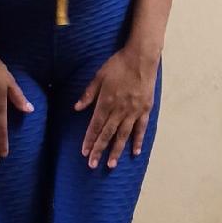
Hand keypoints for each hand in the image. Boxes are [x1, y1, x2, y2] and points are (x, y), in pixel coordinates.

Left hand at [74, 45, 159, 168]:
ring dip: (116, 151)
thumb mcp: (99, 76)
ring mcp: (133, 111)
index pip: (95, 126)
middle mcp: (119, 110)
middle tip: (92, 165)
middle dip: (99, 150)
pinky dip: (138, 141)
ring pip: (123, 135)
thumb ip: (88, 94)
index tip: (84, 152)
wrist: (141, 57)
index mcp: (106, 102)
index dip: (89, 140)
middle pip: (107, 134)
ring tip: (110, 165)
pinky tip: (134, 153)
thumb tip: (76, 108)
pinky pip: (141, 129)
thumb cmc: (118, 64)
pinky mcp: (145, 110)